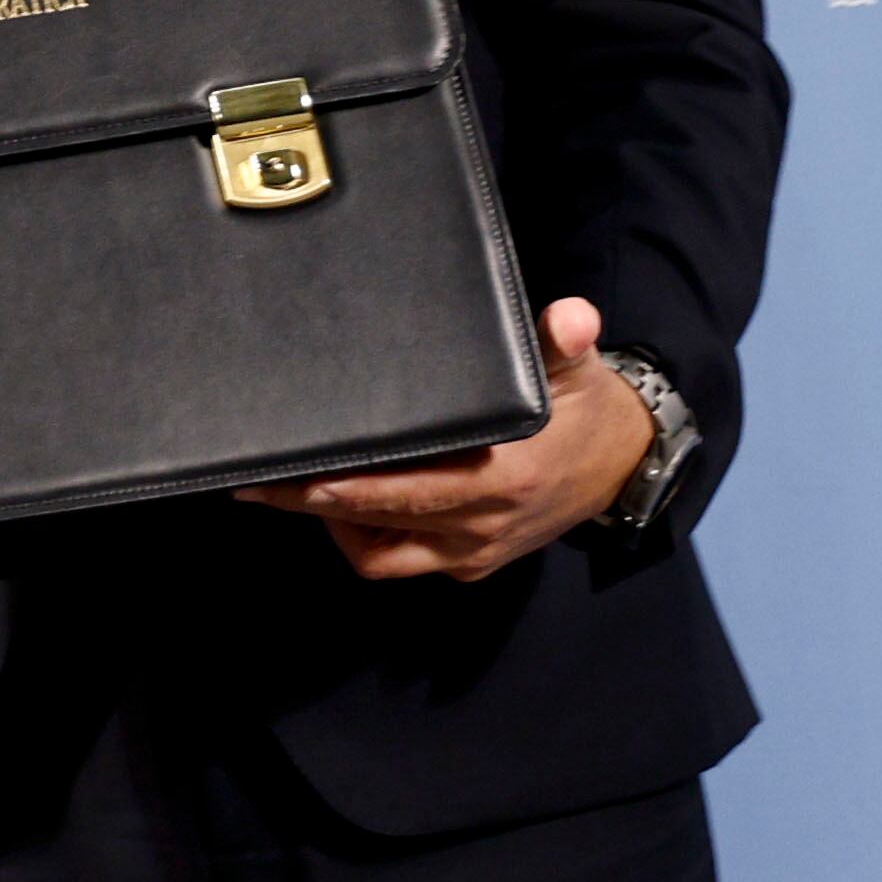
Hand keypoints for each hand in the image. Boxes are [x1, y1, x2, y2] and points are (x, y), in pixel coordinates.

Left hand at [234, 297, 659, 581]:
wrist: (625, 466)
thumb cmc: (587, 411)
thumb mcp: (578, 370)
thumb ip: (564, 340)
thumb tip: (569, 317)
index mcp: (502, 478)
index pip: (409, 491)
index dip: (348, 489)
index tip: (297, 476)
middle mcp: (482, 524)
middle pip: (376, 523)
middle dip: (313, 504)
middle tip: (256, 483)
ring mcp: (474, 551)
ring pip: (380, 553)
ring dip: (334, 526)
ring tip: (286, 490)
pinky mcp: (470, 565)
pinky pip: (400, 563)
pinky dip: (365, 541)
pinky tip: (336, 508)